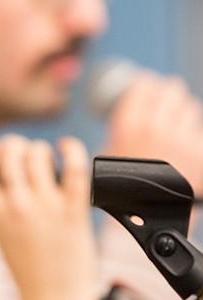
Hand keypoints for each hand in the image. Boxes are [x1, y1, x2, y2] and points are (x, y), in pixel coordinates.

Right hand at [0, 134, 97, 299]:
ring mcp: (46, 207)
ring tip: (46, 159)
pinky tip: (68, 148)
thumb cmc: (29, 273)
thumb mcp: (1, 235)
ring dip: (40, 150)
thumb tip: (2, 177)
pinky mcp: (74, 211)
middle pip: (9, 151)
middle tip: (21, 154)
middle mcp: (18, 206)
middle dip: (14, 145)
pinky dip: (71, 150)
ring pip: (39, 154)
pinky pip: (74, 169)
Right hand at [101, 70, 202, 195]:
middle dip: (165, 90)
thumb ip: (115, 129)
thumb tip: (112, 109)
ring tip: (173, 117)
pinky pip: (199, 131)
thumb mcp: (106, 153)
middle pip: (170, 90)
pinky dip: (192, 131)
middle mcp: (156, 128)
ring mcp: (181, 140)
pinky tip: (184, 136)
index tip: (144, 83)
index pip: (143, 86)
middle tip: (161, 95)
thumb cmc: (121, 190)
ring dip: (181, 108)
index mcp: (129, 126)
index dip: (144, 82)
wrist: (145, 217)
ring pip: (189, 107)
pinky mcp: (200, 153)